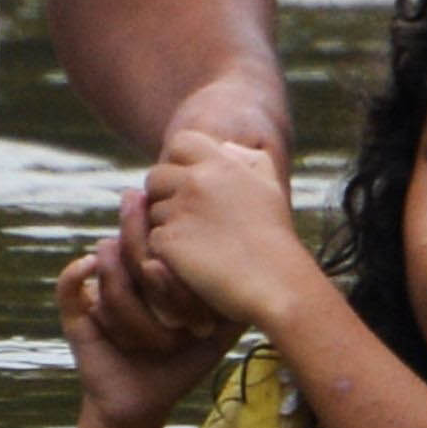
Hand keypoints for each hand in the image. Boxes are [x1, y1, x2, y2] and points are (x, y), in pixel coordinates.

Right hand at [58, 228, 228, 427]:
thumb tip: (261, 269)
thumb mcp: (215, 334)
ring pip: (112, 273)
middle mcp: (127, 272)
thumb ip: (233, 304)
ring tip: (155, 346)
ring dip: (135, 315)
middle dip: (161, 290)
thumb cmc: (180, 365)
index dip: (180, 275)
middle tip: (178, 333)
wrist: (143, 403)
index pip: (165, 242)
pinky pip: (70, 283)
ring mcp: (98, 288)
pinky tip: (94, 276)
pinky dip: (77, 274)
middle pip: (135, 247)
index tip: (197, 324)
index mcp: (158, 271)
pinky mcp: (74, 311)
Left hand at [136, 124, 321, 336]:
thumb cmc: (273, 239)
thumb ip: (247, 160)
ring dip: (167, 223)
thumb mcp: (268, 189)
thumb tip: (224, 147)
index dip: (180, 162)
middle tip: (192, 220)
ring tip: (201, 243)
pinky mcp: (167, 240)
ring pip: (151, 209)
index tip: (191, 184)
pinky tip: (194, 261)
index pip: (181, 142)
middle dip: (166, 194)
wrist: (275, 285)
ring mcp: (180, 210)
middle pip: (156, 176)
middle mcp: (197, 182)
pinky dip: (167, 250)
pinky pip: (153, 238)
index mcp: (222, 165)